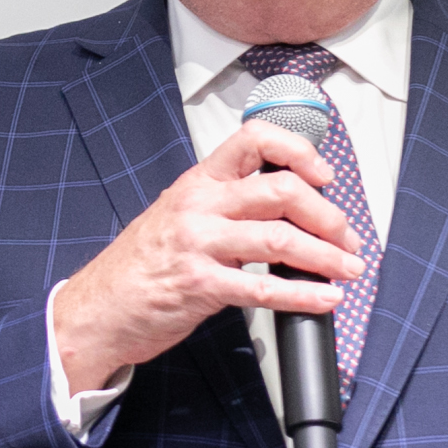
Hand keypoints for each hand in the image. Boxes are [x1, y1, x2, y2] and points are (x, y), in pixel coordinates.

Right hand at [52, 123, 364, 394]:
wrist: (99, 307)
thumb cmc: (142, 265)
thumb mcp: (180, 217)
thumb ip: (228, 207)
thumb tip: (291, 209)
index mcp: (197, 181)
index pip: (254, 139)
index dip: (298, 151)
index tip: (324, 175)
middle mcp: (199, 205)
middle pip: (281, 191)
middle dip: (328, 216)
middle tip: (347, 237)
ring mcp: (198, 244)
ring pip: (280, 239)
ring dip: (327, 257)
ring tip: (348, 270)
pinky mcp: (200, 285)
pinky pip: (264, 288)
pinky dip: (304, 295)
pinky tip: (324, 299)